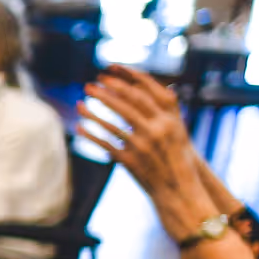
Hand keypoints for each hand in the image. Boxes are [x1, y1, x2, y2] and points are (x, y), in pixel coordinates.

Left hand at [77, 67, 198, 196]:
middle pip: (126, 104)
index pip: (143, 92)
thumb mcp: (177, 129)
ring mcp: (142, 146)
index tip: (107, 72)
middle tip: (89, 84)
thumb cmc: (177, 155)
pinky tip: (79, 126)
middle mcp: (156, 130)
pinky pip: (105, 144)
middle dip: (106, 92)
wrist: (180, 187)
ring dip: (92, 112)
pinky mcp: (130, 161)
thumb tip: (156, 87)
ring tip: (79, 102)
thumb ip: (166, 109)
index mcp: (169, 119)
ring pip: (111, 124)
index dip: (124, 80)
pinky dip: (91, 134)